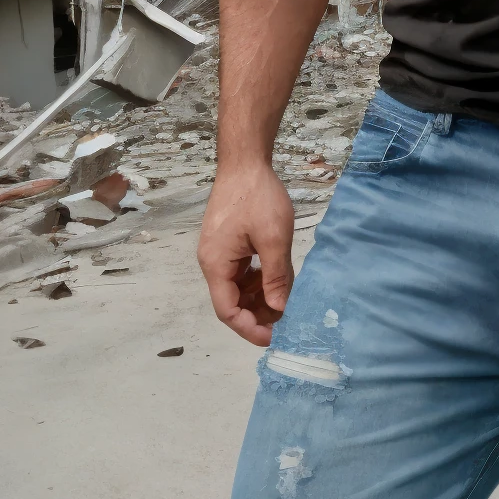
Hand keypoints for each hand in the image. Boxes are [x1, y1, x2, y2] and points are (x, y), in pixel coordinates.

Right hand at [198, 159, 296, 345]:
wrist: (245, 162)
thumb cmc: (258, 196)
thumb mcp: (273, 238)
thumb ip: (276, 276)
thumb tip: (279, 309)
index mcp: (216, 264)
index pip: (227, 311)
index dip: (249, 328)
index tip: (274, 337)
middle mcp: (212, 262)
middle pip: (231, 301)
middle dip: (257, 313)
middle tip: (286, 317)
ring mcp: (219, 252)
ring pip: (238, 288)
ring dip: (260, 297)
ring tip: (285, 297)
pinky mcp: (228, 244)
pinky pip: (241, 272)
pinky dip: (258, 280)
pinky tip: (277, 276)